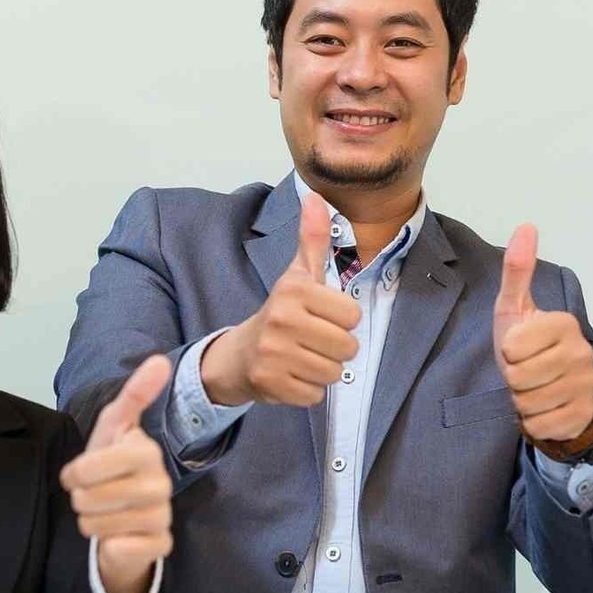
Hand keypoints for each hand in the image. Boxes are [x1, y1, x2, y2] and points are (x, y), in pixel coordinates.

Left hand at [60, 356, 174, 592]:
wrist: (120, 514)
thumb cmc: (111, 468)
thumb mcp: (114, 428)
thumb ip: (133, 395)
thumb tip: (161, 359)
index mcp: (147, 452)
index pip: (102, 462)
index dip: (81, 471)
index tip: (74, 474)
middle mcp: (161, 483)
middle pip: (96, 497)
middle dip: (81, 499)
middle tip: (87, 496)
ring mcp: (163, 515)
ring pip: (104, 525)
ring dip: (90, 521)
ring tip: (98, 514)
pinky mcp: (161, 544)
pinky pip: (123, 548)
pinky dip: (110, 544)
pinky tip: (116, 536)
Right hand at [197, 193, 361, 406]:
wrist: (239, 355)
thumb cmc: (280, 313)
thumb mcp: (297, 274)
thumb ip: (313, 239)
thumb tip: (317, 197)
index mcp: (295, 290)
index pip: (353, 315)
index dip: (341, 319)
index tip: (320, 317)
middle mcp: (281, 320)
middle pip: (347, 347)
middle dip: (335, 348)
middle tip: (312, 341)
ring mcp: (274, 354)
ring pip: (333, 373)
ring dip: (322, 370)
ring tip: (302, 357)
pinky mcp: (270, 384)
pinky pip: (315, 395)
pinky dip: (307, 390)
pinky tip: (292, 375)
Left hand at [494, 225, 592, 443]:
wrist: (552, 390)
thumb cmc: (528, 346)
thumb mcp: (514, 308)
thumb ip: (517, 271)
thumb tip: (526, 226)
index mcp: (565, 324)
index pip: (512, 347)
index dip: (508, 353)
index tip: (519, 349)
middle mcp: (582, 352)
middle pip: (519, 376)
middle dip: (513, 379)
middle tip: (526, 371)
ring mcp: (586, 385)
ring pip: (529, 402)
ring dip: (522, 401)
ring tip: (534, 388)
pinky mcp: (583, 415)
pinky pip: (541, 425)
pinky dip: (535, 421)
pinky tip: (544, 408)